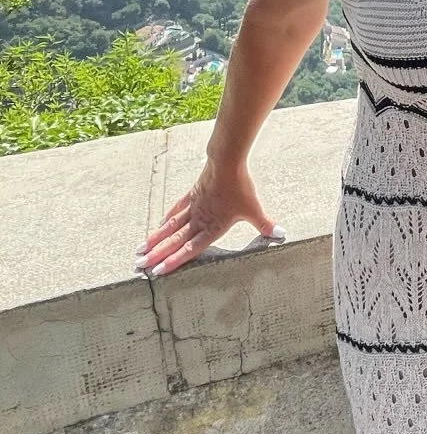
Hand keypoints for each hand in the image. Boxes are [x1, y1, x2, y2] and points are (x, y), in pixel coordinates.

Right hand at [134, 157, 282, 276]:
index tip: (157, 271)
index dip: (174, 261)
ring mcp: (193, 206)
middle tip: (139, 265)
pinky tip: (159, 225)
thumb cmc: (241, 187)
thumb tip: (281, 235)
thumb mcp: (254, 208)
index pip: (190, 249)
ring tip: (140, 250)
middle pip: (174, 240)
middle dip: (157, 254)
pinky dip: (167, 218)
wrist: (227, 162)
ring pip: (170, 226)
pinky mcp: (192, 194)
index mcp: (212, 226)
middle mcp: (199, 219)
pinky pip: (176, 209)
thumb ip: (265, 224)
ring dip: (156, 239)